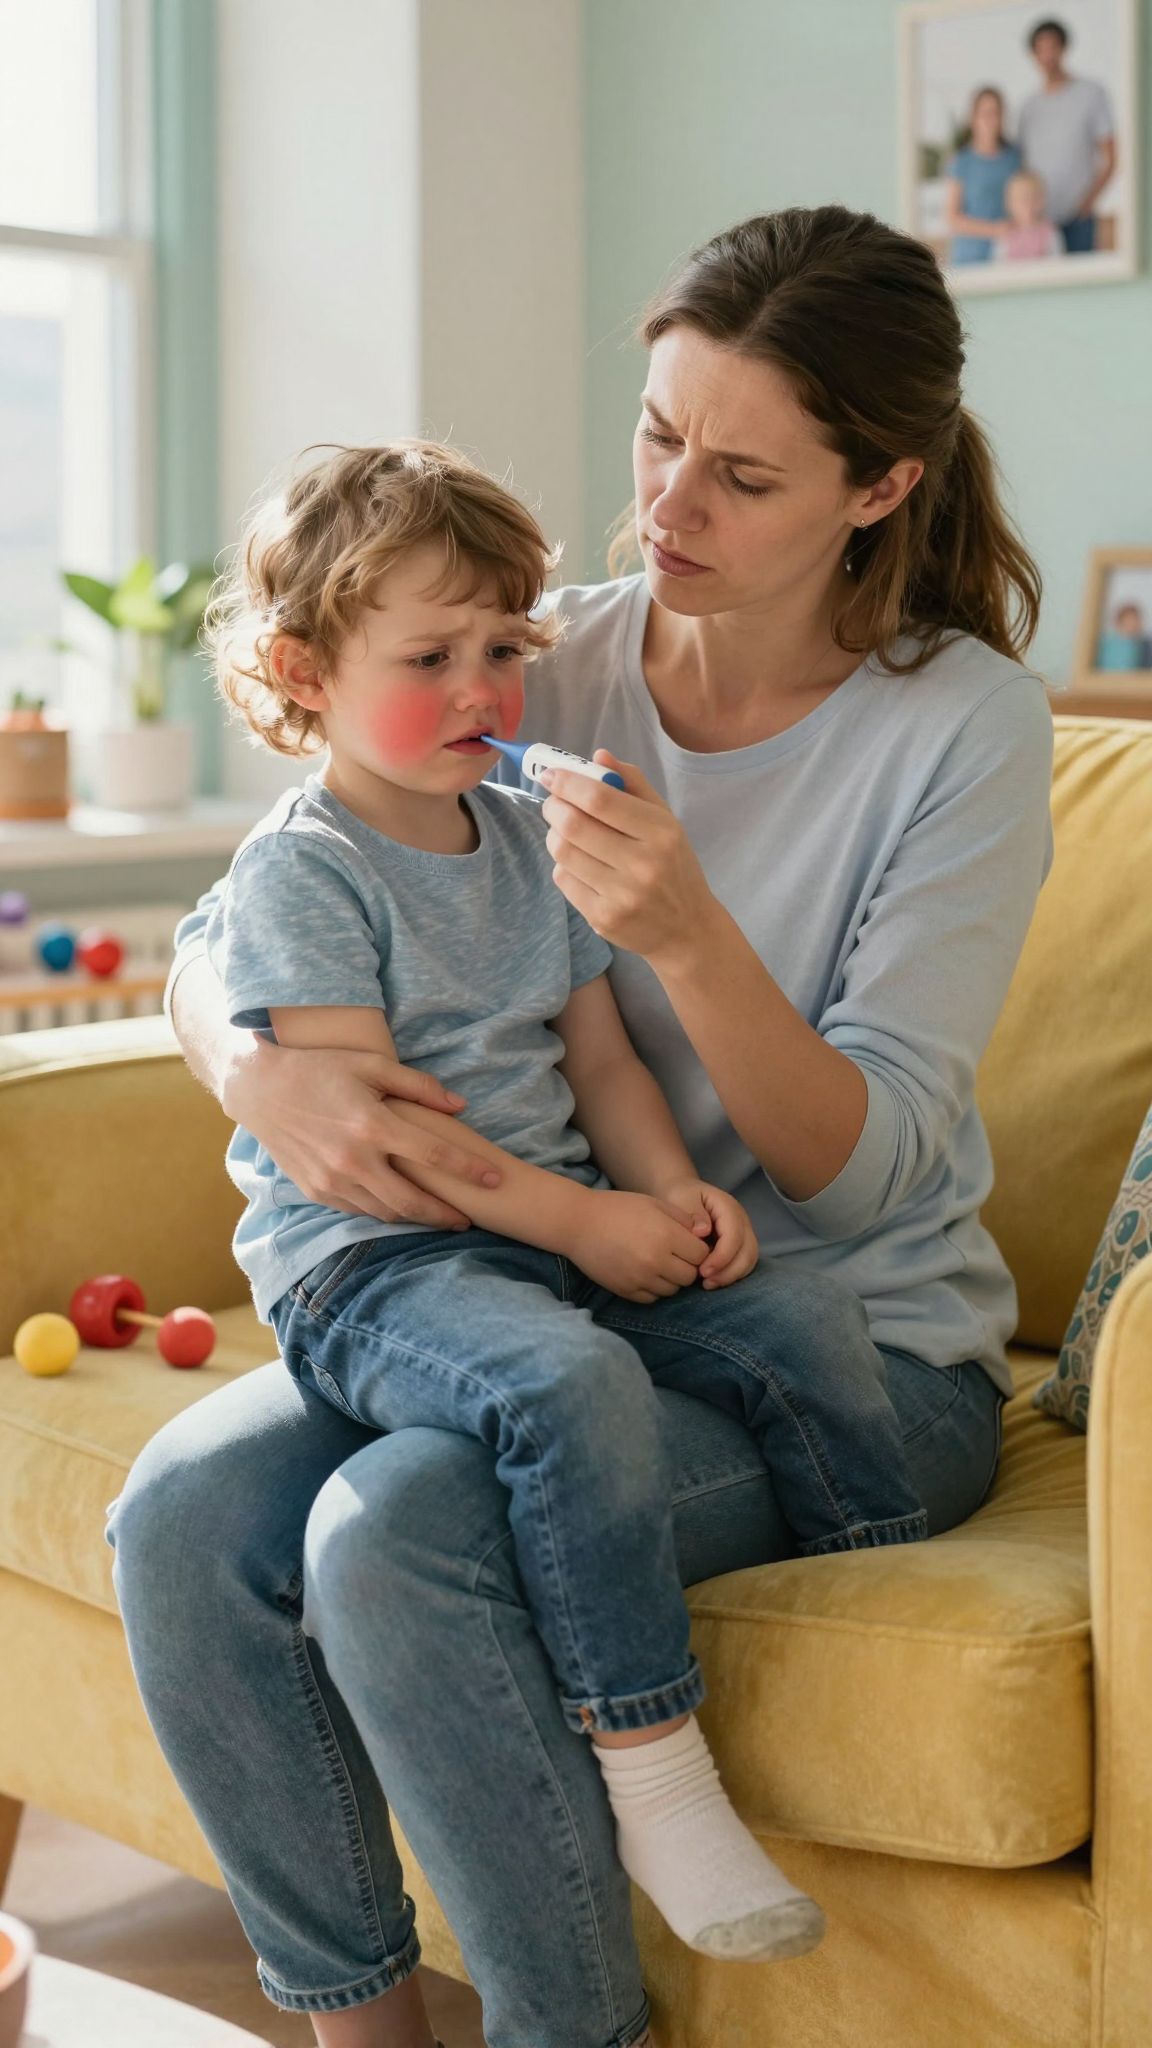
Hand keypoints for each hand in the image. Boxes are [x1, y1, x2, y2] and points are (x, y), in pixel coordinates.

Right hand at [221, 1037, 499, 1228]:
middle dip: (446, 1215)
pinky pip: (359, 1211)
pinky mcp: (316, 1191)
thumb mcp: (371, 1064)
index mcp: (372, 1123)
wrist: (260, 1089)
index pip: (435, 1155)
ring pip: (386, 1213)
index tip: (496, 1178)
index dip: (470, 1169)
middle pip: (413, 1201)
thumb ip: (419, 1086)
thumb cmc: (320, 1068)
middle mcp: (353, 1159)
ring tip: (441, 1217)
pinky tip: (401, 1209)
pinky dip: (384, 1213)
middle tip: (470, 1219)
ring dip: (417, 1219)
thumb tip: (460, 1107)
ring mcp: (332, 1180)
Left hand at [539, 752, 714, 964]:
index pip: (600, 799)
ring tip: (566, 833)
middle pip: (573, 825)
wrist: (687, 929)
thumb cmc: (674, 867)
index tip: (550, 775)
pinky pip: (563, 880)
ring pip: (562, 852)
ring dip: (555, 835)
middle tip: (554, 803)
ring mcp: (621, 896)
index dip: (567, 782)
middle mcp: (642, 865)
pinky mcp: (603, 919)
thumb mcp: (665, 821)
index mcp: (660, 833)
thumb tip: (598, 756)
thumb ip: (633, 785)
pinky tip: (579, 864)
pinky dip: (563, 865)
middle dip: (553, 807)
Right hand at [569, 1190, 709, 1302]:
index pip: (701, 1255)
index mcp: (666, 1235)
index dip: (697, 1249)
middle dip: (687, 1266)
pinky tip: (644, 1272)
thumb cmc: (619, 1208)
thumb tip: (705, 1237)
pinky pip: (653, 1298)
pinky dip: (653, 1288)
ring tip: (658, 1262)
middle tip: (674, 1254)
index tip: (687, 1243)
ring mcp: (640, 1278)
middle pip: (689, 1276)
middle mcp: (656, 1260)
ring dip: (671, 1278)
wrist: (578, 1223)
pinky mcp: (626, 1291)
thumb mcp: (655, 1204)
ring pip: (673, 1290)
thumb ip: (684, 1220)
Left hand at [660, 1177, 759, 1289]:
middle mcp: (741, 1221)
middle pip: (748, 1251)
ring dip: (731, 1276)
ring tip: (708, 1284)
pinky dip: (731, 1275)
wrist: (682, 1192)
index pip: (734, 1236)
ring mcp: (743, 1233)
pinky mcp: (739, 1245)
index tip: (702, 1272)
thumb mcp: (682, 1199)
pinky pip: (743, 1264)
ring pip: (749, 1260)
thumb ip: (693, 1214)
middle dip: (729, 1271)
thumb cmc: (681, 1196)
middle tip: (706, 1283)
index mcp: (729, 1208)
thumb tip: (703, 1232)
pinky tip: (711, 1281)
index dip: (722, 1257)